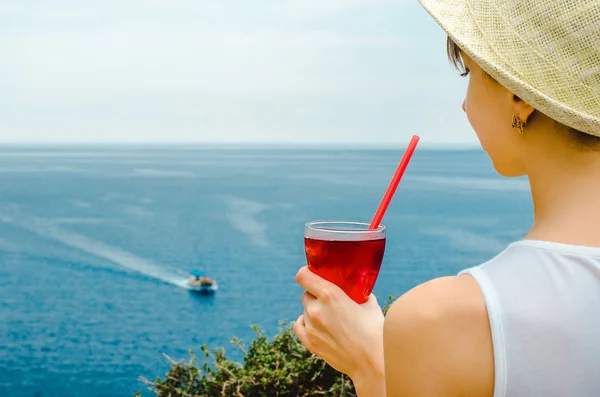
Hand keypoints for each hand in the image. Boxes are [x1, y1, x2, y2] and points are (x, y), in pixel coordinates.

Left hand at [293, 266, 384, 381]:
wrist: (374, 361)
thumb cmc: (375, 331)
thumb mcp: (369, 303)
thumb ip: (358, 293)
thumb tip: (356, 289)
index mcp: (330, 295)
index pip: (303, 276)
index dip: (306, 272)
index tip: (311, 272)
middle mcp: (317, 309)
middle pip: (306, 294)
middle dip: (315, 294)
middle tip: (328, 299)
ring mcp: (311, 327)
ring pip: (304, 311)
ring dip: (313, 310)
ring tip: (329, 316)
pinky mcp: (311, 343)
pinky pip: (298, 326)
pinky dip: (304, 322)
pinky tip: (313, 323)